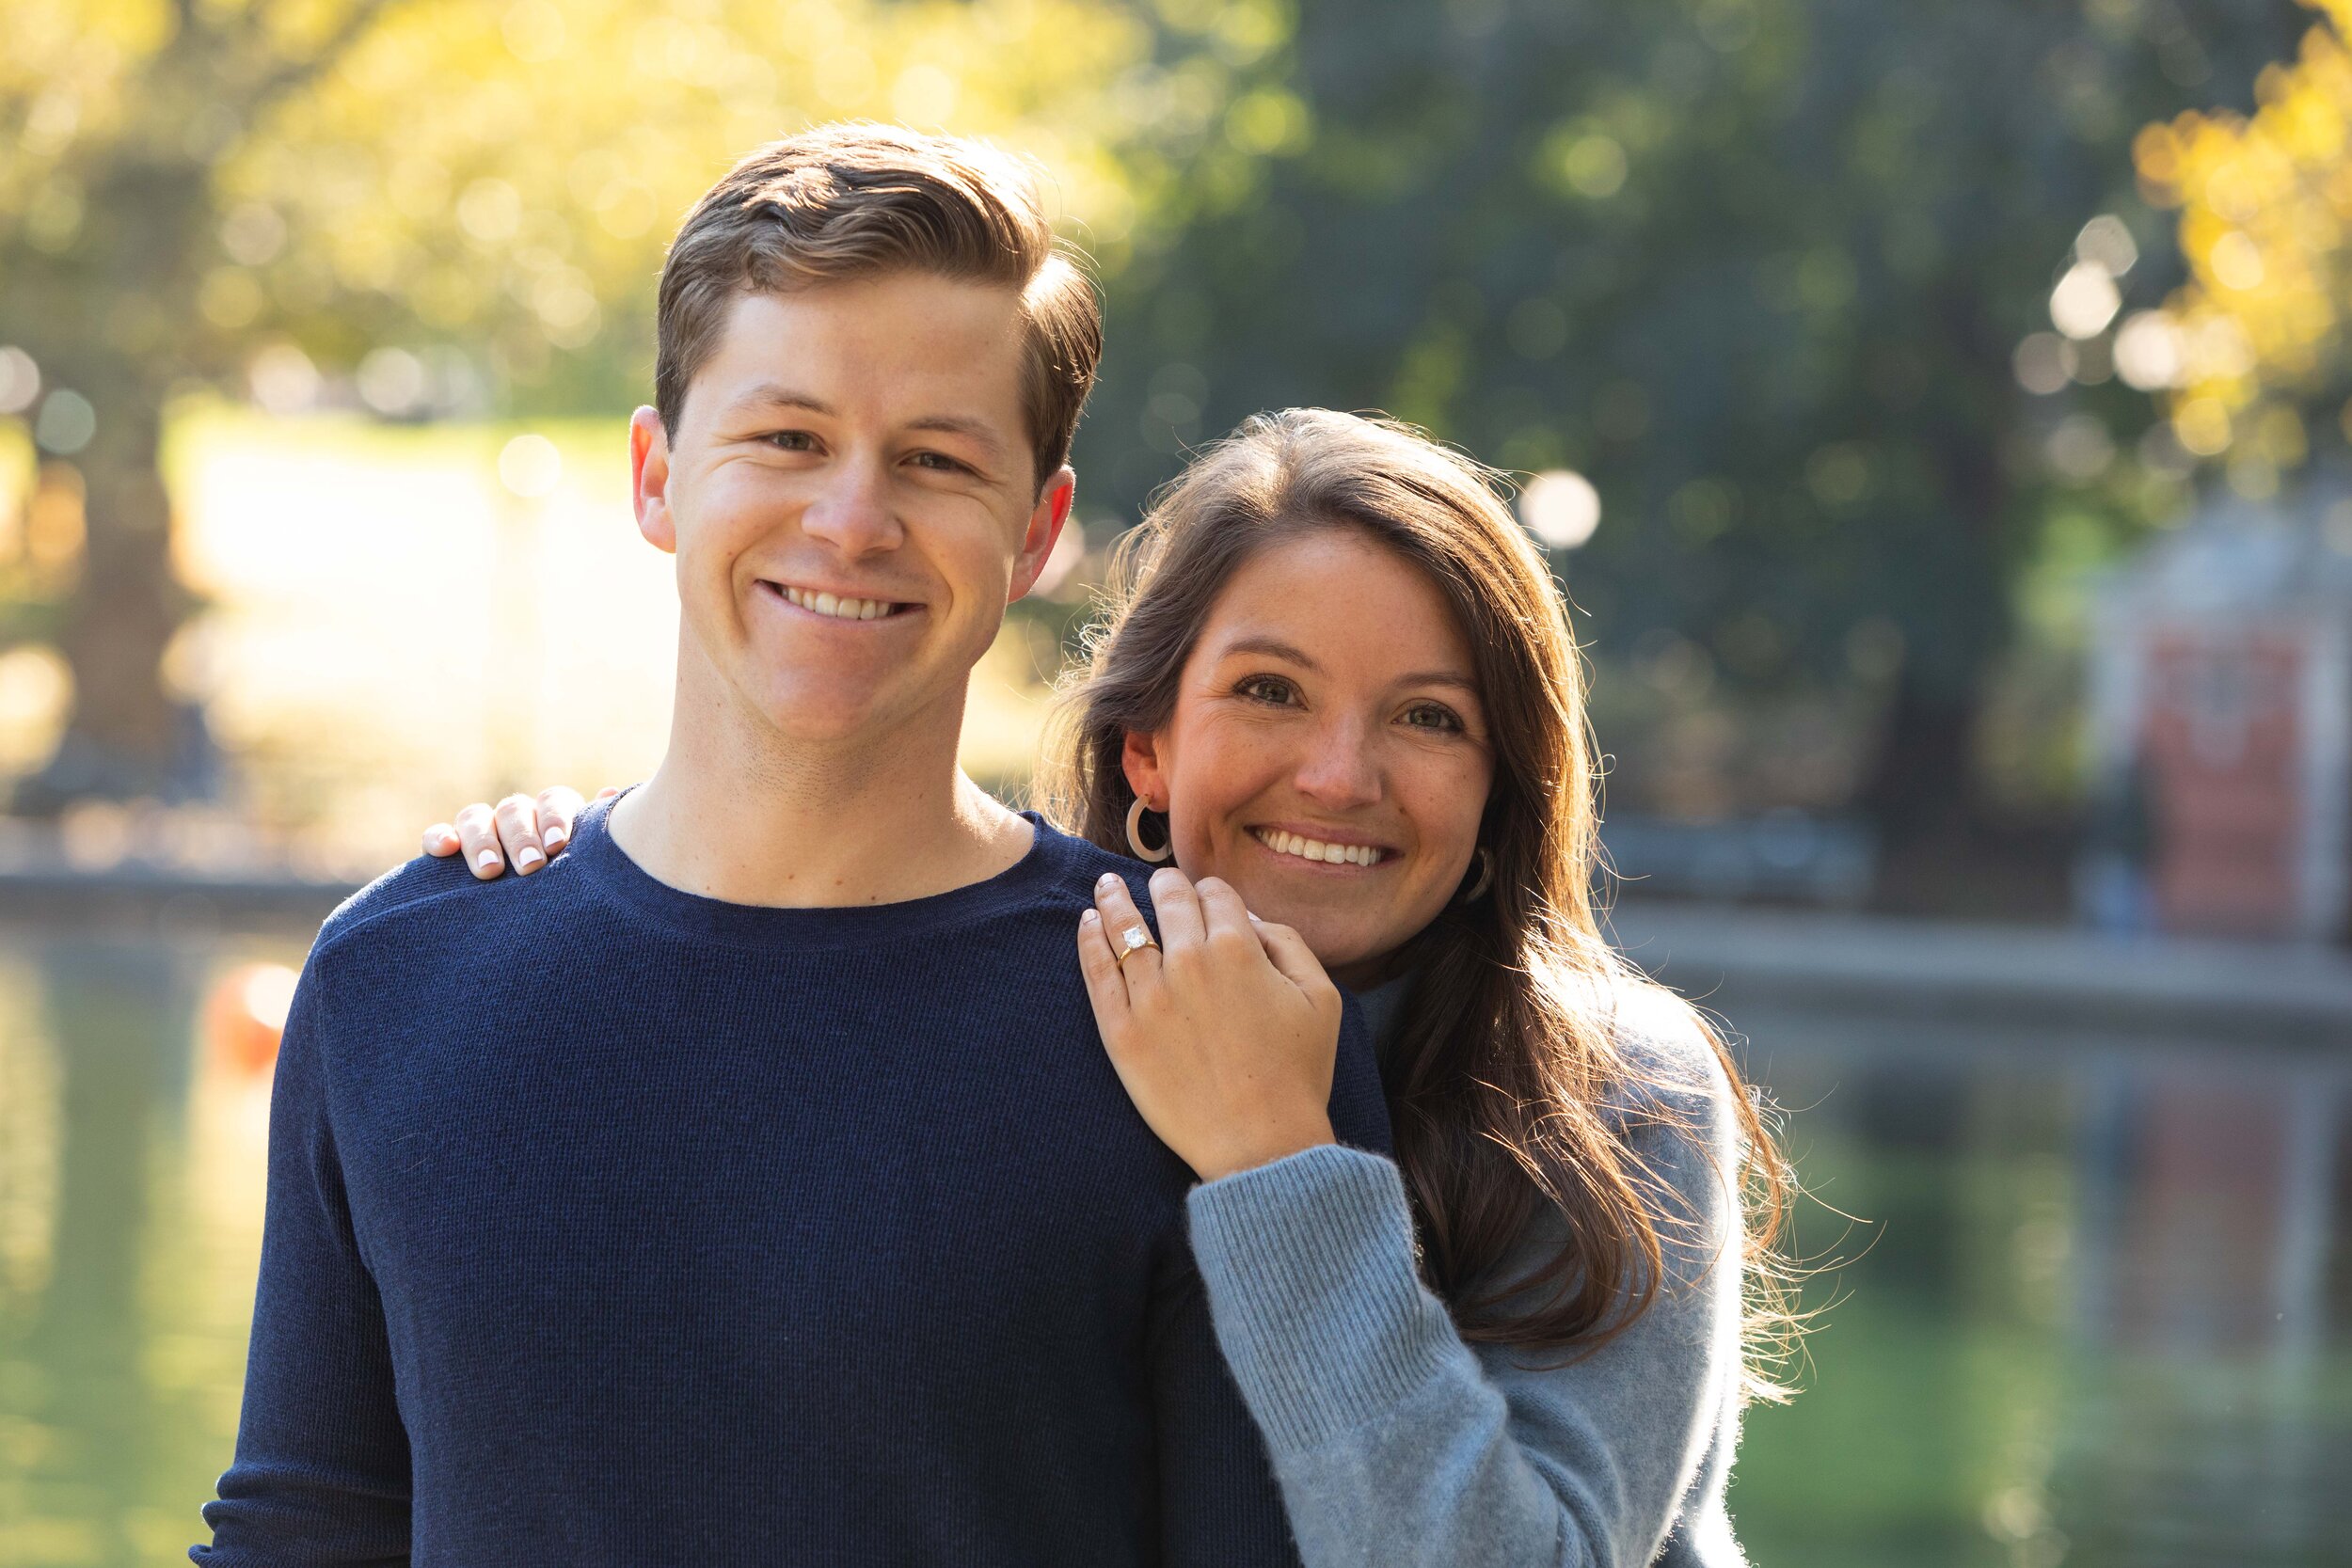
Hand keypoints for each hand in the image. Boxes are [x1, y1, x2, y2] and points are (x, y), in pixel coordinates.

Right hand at [422, 785, 613, 877]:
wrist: (541, 923)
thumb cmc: (574, 890)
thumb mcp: (588, 866)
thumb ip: (596, 835)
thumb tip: (611, 792)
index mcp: (554, 815)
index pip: (553, 800)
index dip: (554, 818)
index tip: (557, 845)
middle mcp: (518, 817)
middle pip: (514, 809)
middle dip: (520, 837)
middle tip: (530, 867)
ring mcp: (482, 831)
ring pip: (475, 818)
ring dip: (481, 840)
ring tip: (489, 870)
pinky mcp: (450, 849)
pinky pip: (438, 835)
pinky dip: (439, 838)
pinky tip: (444, 851)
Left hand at [1076, 866, 1342, 1182]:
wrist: (1260, 1143)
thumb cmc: (1298, 1074)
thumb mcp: (1320, 997)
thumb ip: (1287, 942)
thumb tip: (1247, 918)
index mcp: (1240, 948)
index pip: (1216, 894)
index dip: (1213, 893)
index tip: (1208, 900)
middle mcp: (1190, 961)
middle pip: (1169, 900)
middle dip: (1166, 886)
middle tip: (1159, 884)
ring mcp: (1150, 996)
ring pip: (1124, 927)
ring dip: (1114, 899)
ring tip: (1105, 884)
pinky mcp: (1121, 1031)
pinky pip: (1097, 972)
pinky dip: (1089, 940)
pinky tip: (1086, 923)